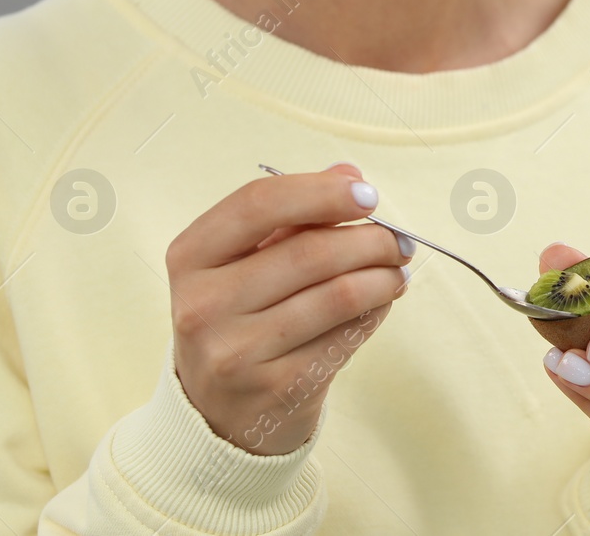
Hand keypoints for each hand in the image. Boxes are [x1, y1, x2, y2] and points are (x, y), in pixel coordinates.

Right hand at [166, 163, 412, 454]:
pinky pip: (347, 335)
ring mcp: (237, 352)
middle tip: (399, 240)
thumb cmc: (239, 319)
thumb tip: (348, 174)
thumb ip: (294, 213)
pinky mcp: (277, 388)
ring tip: (397, 269)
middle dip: (370, 240)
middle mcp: (204, 305)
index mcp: (191, 258)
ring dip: (383, 276)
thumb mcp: (245, 262)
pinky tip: (382, 301)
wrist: (217, 416)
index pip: (257, 204)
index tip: (367, 195)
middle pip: (309, 252)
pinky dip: (375, 311)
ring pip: (338, 295)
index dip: (320, 192)